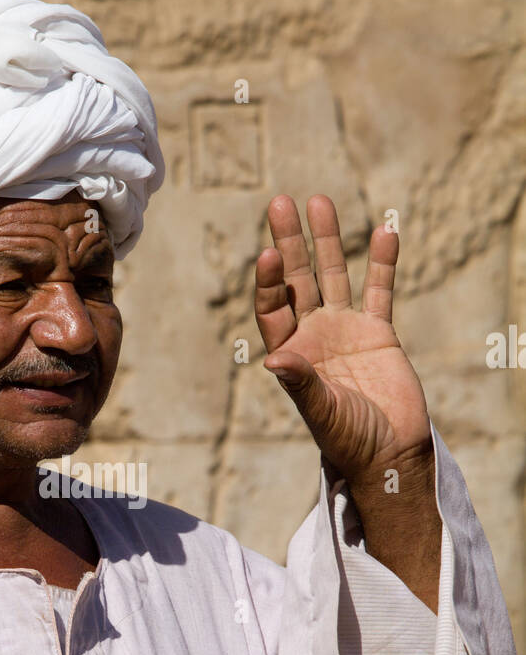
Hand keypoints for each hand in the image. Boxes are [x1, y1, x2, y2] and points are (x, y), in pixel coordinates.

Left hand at [255, 194, 440, 609]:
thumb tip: (276, 360)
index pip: (272, 307)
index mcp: (290, 353)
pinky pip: (378, 290)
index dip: (268, 282)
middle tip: (280, 203)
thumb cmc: (348, 440)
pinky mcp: (378, 331)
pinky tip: (385, 232)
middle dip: (288, 243)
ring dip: (328, 241)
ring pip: (333, 275)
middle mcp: (313, 334)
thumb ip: (302, 384)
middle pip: (296, 279)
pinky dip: (381, 264)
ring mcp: (345, 329)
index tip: (267, 255)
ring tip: (321, 201)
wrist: (388, 453)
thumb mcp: (322, 413)